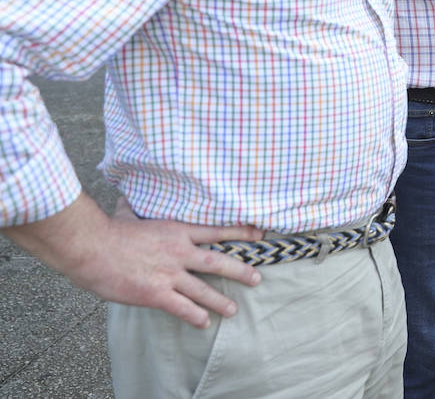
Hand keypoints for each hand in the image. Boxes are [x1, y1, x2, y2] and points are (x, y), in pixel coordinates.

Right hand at [5, 193, 264, 328]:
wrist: (91, 248)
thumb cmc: (109, 230)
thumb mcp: (131, 213)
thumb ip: (138, 208)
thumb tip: (127, 194)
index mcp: (178, 230)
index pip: (217, 231)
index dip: (241, 234)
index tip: (260, 235)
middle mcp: (180, 252)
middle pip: (218, 262)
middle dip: (241, 271)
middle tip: (257, 278)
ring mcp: (169, 274)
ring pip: (203, 289)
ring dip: (220, 301)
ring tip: (233, 309)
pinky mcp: (155, 293)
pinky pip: (181, 307)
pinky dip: (195, 315)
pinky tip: (204, 322)